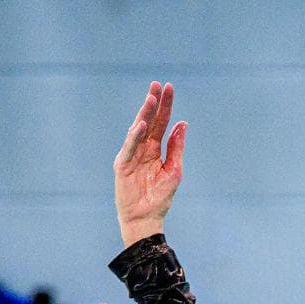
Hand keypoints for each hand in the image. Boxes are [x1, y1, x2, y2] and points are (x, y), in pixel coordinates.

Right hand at [114, 81, 185, 245]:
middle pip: (149, 121)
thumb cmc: (159, 198)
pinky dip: (135, 135)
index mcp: (155, 149)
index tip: (169, 88)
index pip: (161, 122)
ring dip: (145, 113)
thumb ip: (176, 147)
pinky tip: (142, 124)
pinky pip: (129, 147)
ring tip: (151, 98)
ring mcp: (131, 155)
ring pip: (138, 130)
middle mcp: (142, 149)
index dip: (165, 106)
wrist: (146, 219)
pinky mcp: (122, 165)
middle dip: (153, 103)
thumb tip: (182, 124)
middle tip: (157, 85)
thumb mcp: (174, 169)